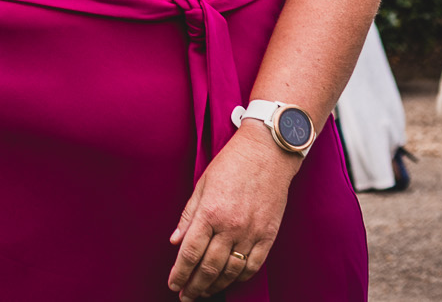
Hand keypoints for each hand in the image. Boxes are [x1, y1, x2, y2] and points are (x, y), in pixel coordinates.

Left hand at [167, 123, 299, 297]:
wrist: (268, 152)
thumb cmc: (232, 163)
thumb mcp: (202, 184)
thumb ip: (188, 215)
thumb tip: (175, 241)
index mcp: (210, 212)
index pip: (189, 253)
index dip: (179, 273)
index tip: (173, 284)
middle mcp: (230, 227)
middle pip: (208, 267)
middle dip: (194, 286)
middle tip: (186, 296)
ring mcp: (251, 233)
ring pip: (230, 271)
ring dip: (215, 286)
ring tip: (204, 292)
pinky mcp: (268, 235)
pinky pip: (253, 265)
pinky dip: (240, 278)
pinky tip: (229, 281)